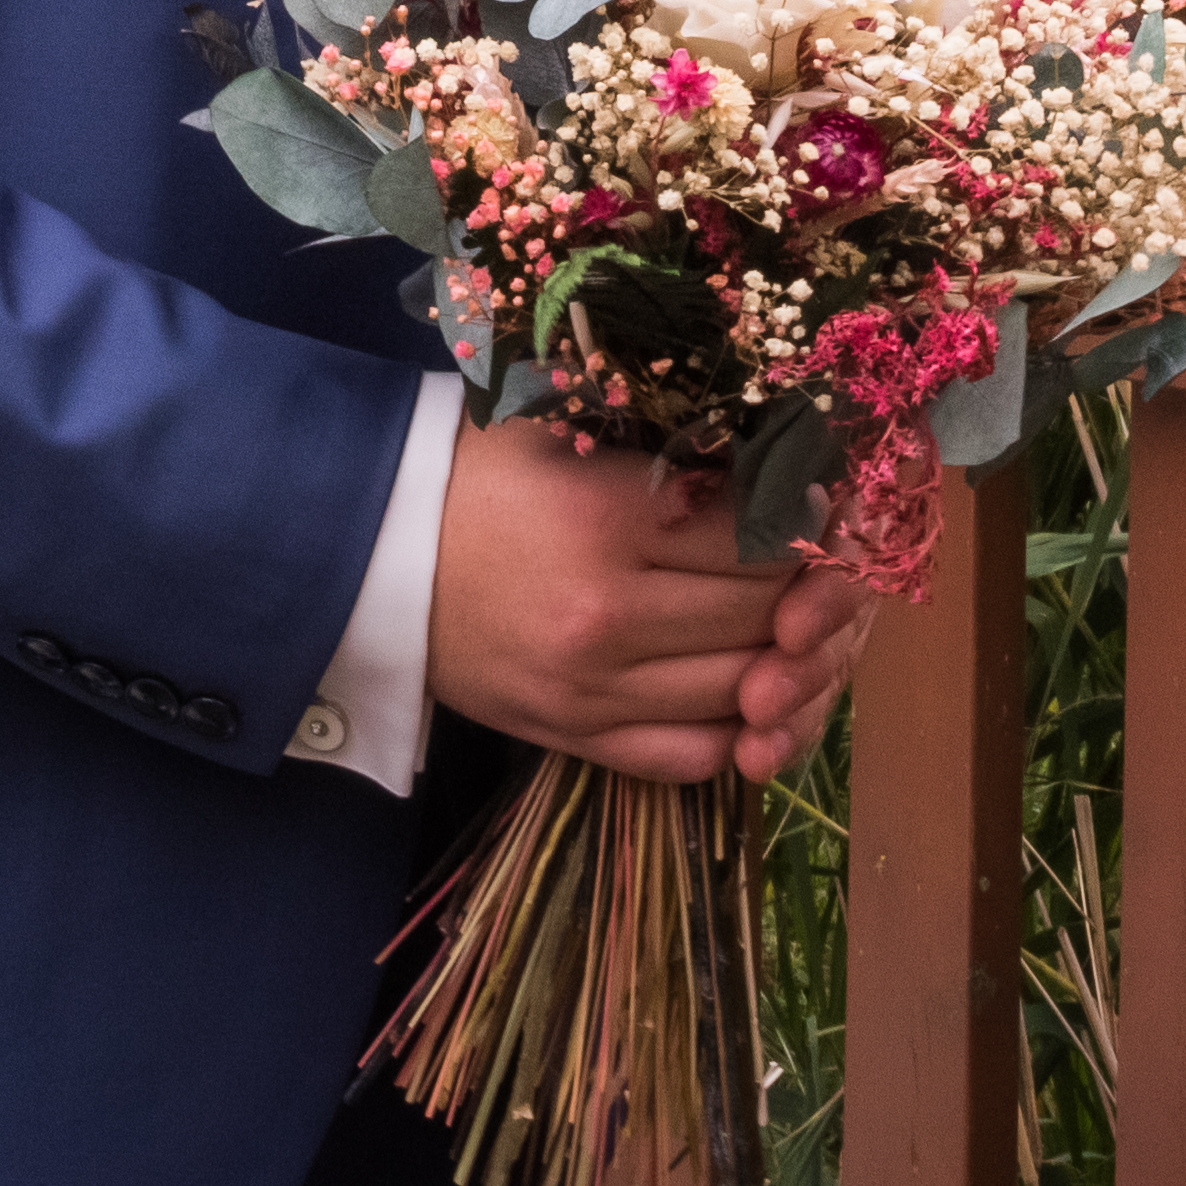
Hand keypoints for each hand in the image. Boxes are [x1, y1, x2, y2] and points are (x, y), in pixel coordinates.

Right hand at [426, 412, 878, 784]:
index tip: (816, 500)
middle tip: (814, 561)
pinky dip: (735, 728)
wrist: (369, 554)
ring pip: (744, 689)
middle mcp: (609, 615)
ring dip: (782, 659)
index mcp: (609, 520)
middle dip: (807, 588)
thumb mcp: (569, 430)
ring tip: (781, 618)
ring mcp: (592, 690)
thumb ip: (672, 446)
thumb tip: (787, 457)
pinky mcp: (574, 738)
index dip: (807, 517)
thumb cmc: (475, 474)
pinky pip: (691, 755)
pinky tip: (742, 688)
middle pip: (765, 615)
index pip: (764, 535)